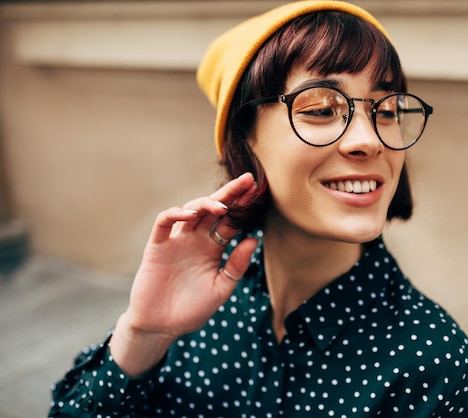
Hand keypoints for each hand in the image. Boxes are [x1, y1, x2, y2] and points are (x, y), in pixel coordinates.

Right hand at [110, 173, 257, 375]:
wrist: (161, 327)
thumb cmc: (192, 310)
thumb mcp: (221, 289)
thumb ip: (236, 266)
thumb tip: (254, 239)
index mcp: (213, 248)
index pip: (230, 221)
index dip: (243, 207)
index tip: (258, 193)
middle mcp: (196, 240)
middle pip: (213, 209)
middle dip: (229, 194)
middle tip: (247, 181)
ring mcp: (176, 241)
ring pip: (190, 210)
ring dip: (206, 203)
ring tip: (222, 206)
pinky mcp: (157, 247)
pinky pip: (164, 223)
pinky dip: (175, 215)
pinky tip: (190, 215)